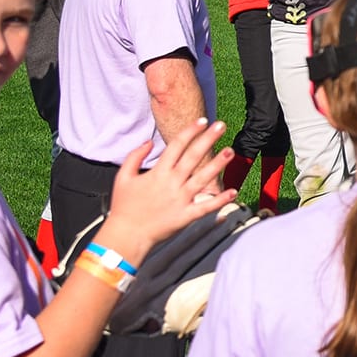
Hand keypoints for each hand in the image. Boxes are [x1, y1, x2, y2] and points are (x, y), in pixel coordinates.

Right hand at [95, 119, 234, 263]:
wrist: (126, 235)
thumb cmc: (124, 206)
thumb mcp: (122, 177)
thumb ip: (134, 157)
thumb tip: (149, 142)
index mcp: (158, 172)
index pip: (176, 146)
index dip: (190, 132)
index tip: (203, 121)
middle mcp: (171, 183)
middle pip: (193, 156)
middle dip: (208, 139)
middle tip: (222, 125)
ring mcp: (180, 199)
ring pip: (202, 178)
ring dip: (218, 164)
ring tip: (231, 151)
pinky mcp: (186, 216)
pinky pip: (205, 207)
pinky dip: (220, 200)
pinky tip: (233, 191)